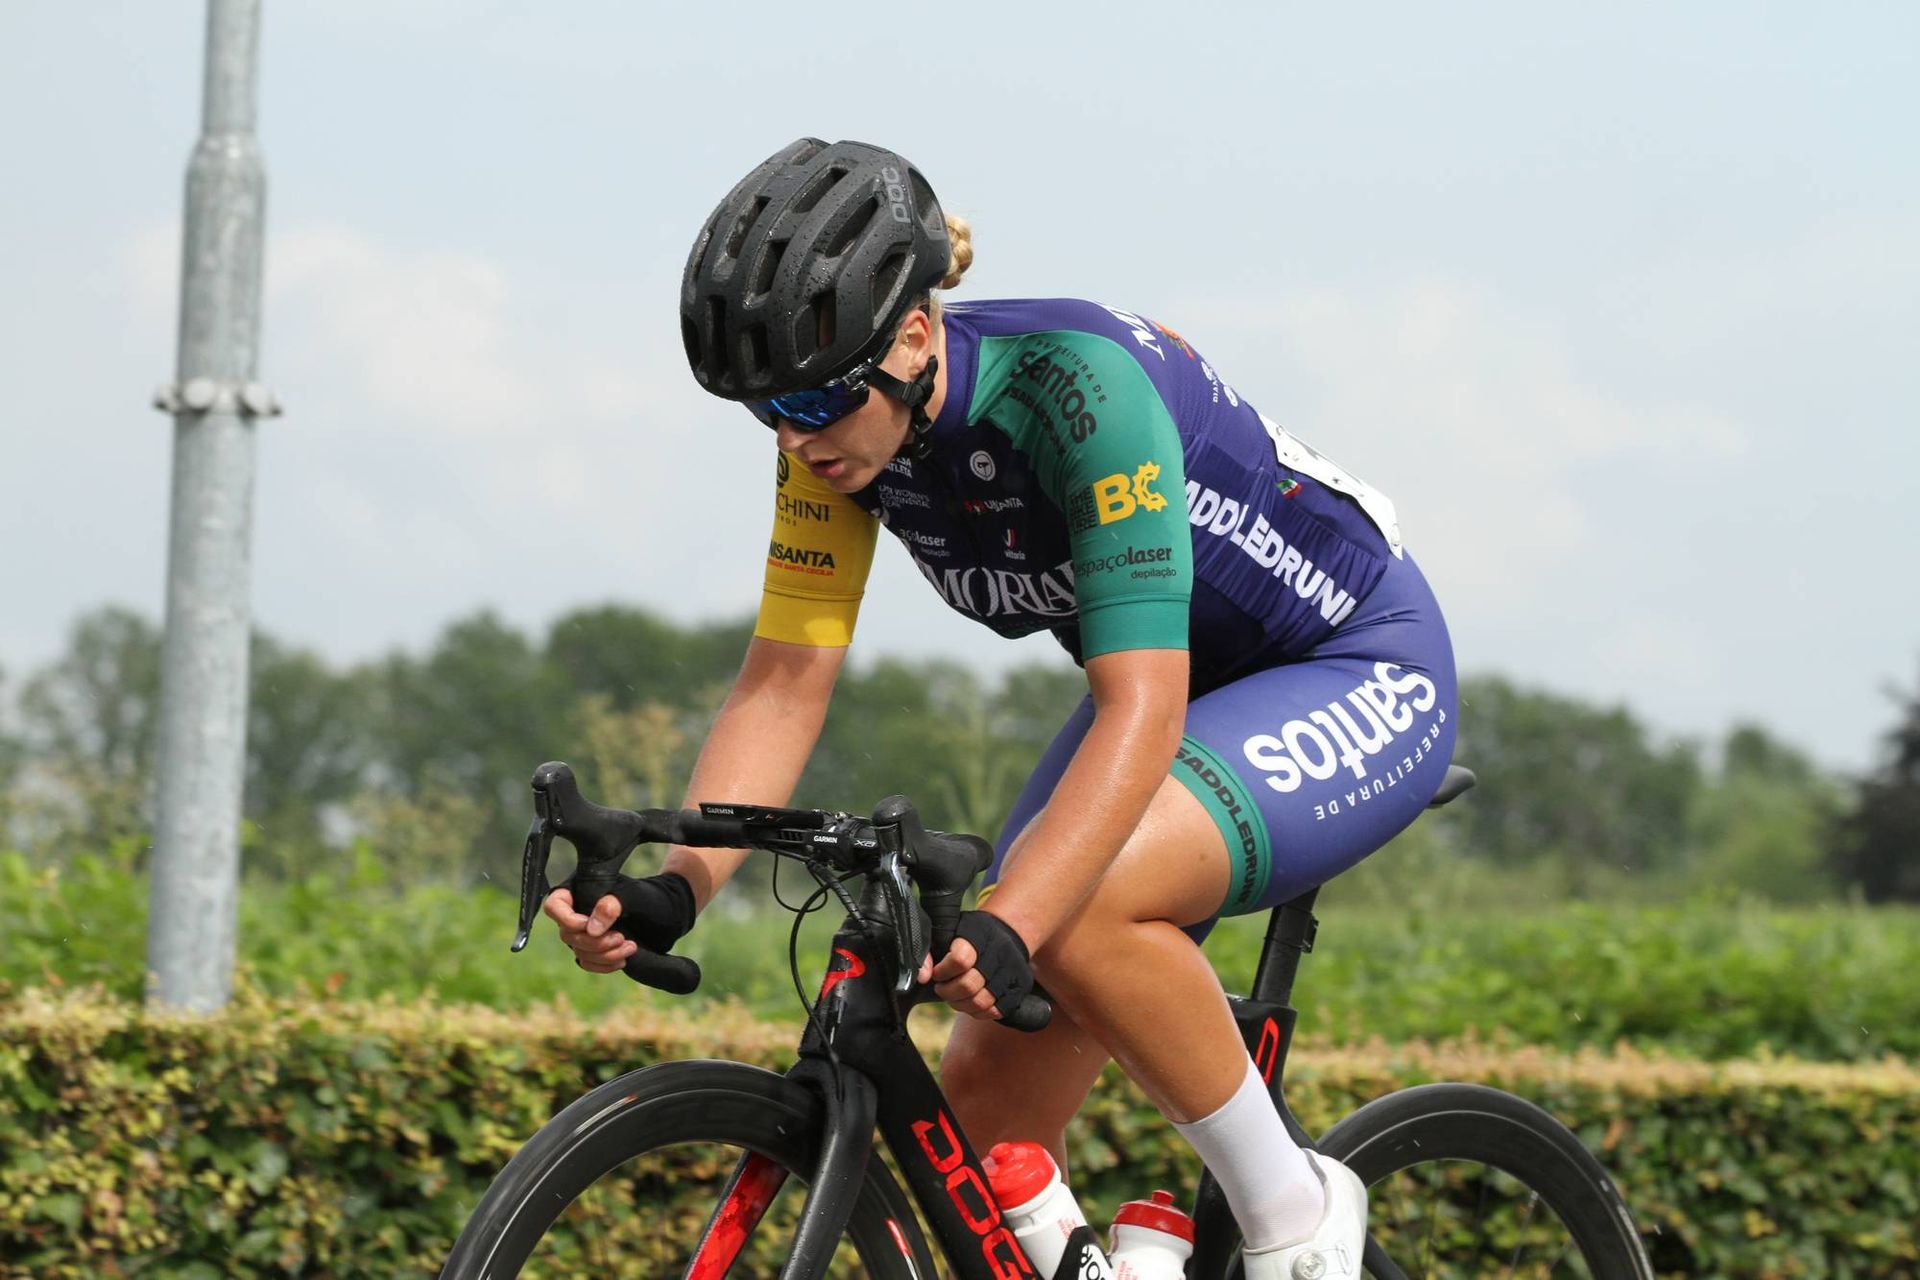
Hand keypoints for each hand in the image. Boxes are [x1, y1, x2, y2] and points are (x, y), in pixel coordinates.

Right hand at [543, 887, 636, 973]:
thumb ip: (611, 905)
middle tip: (621, 938)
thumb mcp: (632, 895)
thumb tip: (591, 929)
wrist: (662, 912)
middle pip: (568, 934)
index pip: (555, 906)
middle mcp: (575, 912)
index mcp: (577, 890)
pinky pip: (587, 963)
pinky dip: (604, 965)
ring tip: (630, 947)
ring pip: (579, 951)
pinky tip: (623, 960)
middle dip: (595, 942)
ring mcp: (582, 932)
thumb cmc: (645, 897)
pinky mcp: (592, 948)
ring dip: (604, 955)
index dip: (567, 919)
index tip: (589, 925)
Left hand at [916, 911, 1033, 1020]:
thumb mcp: (950, 930)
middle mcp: (1000, 953)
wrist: (1007, 931)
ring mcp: (1012, 972)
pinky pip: (994, 1011)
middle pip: (969, 985)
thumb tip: (922, 977)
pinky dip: (977, 1011)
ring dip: (960, 1004)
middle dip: (948, 992)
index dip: (942, 972)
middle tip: (942, 987)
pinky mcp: (1019, 988)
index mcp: (980, 935)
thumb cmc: (972, 934)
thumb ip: (931, 950)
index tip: (937, 973)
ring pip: (981, 1002)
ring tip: (954, 996)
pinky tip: (969, 1001)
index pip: (960, 960)